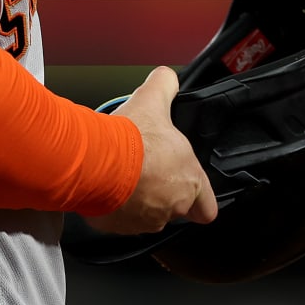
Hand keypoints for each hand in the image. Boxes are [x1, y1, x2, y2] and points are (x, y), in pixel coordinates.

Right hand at [86, 66, 218, 235]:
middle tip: (148, 171)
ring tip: (124, 176)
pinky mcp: (117, 227)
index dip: (200, 199)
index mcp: (190, 182)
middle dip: (162, 192)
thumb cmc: (131, 140)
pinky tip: (107, 186)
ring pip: (146, 216)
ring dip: (138, 200)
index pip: (208, 208)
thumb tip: (167, 76)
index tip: (190, 190)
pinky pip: (119, 220)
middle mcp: (171, 208)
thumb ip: (165, 85)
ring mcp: (144, 221)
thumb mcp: (153, 99)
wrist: (96, 162)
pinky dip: (114, 207)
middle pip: (174, 209)